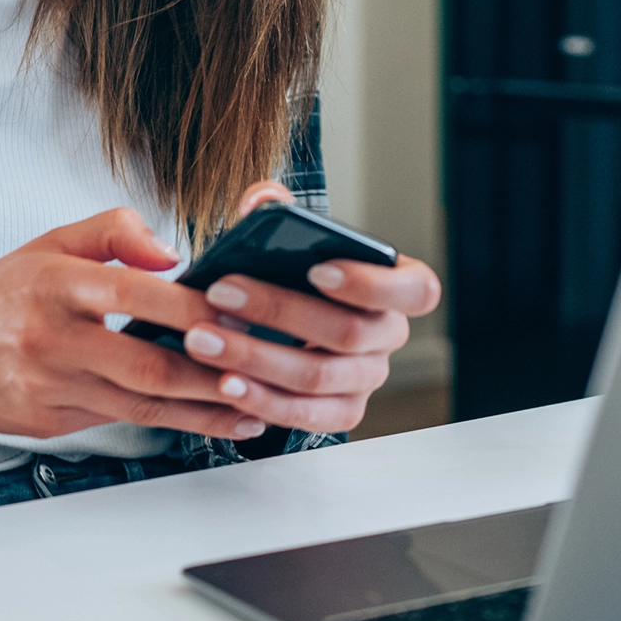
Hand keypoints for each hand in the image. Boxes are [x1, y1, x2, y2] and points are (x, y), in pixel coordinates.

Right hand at [0, 208, 267, 445]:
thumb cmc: (2, 293)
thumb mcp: (51, 242)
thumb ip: (115, 232)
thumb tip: (172, 252)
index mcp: (56, 284)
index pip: (134, 295)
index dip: (192, 309)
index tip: (241, 312)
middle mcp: (52, 339)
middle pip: (145, 364)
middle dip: (212, 374)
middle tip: (264, 371)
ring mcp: (50, 387)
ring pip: (140, 405)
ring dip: (203, 411)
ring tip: (255, 408)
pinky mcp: (51, 422)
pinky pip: (122, 422)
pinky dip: (172, 424)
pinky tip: (211, 421)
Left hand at [177, 182, 443, 435]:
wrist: (288, 321)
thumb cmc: (297, 270)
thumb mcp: (293, 234)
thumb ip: (277, 208)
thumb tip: (260, 203)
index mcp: (400, 286)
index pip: (417, 291)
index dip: (372, 284)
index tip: (318, 269)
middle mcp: (389, 336)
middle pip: (349, 333)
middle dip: (279, 311)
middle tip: (220, 292)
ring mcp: (368, 380)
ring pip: (318, 377)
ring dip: (255, 358)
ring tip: (202, 339)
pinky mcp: (341, 413)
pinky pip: (306, 417)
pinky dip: (262, 401)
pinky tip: (224, 383)